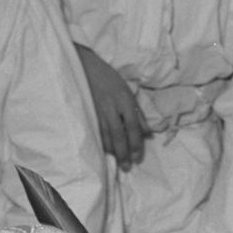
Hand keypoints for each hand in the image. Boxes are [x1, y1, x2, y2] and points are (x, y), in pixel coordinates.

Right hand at [76, 42, 146, 168]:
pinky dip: (101, 143)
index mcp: (124, 99)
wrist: (84, 65)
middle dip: (124, 152)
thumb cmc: (108, 78)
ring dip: (113, 151)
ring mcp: (98, 110)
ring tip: (118, 163)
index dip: (136, 144)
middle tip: (128, 166)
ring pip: (106, 136)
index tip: (138, 157)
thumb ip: (137, 112)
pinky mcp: (87, 112)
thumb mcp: (126, 91)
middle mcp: (112, 105)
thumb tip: (148, 132)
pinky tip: (105, 152)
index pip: (133, 126)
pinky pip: (95, 132)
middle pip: (119, 134)